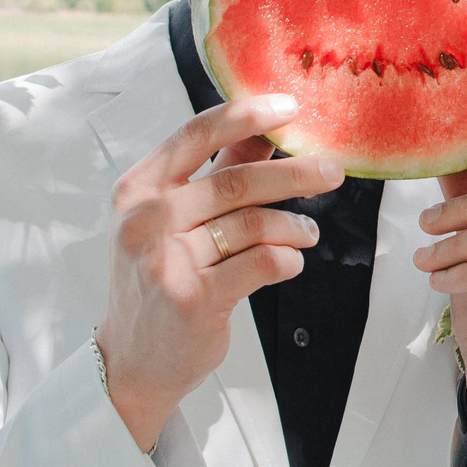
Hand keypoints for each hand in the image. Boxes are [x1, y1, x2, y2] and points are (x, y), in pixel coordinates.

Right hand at [97, 94, 338, 451]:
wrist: (133, 359)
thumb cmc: (159, 279)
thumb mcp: (173, 219)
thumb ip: (217, 173)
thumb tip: (268, 129)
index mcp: (138, 188)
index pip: (196, 133)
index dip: (248, 114)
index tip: (291, 107)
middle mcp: (145, 220)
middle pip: (236, 181)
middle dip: (295, 174)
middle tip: (333, 171)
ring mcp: (165, 260)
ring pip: (254, 224)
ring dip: (293, 226)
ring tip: (307, 233)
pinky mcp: (192, 298)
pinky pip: (261, 263)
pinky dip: (286, 260)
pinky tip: (289, 263)